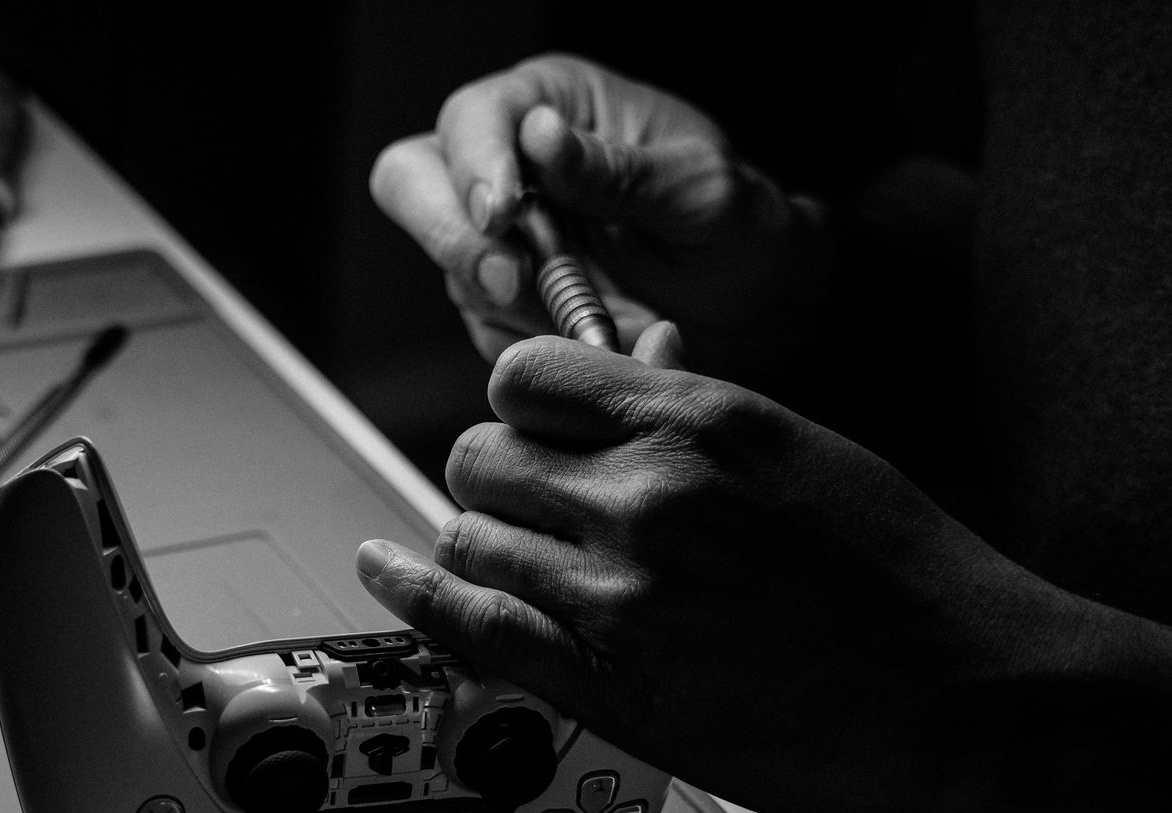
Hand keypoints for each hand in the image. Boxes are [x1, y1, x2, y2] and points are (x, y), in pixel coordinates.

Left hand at [355, 330, 1092, 812]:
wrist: (964, 697)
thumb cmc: (904, 574)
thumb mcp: (803, 449)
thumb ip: (695, 407)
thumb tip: (628, 359)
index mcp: (698, 420)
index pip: (526, 375)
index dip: (522, 405)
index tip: (534, 430)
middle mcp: (644, 495)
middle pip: (481, 458)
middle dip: (496, 479)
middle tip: (530, 509)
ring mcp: (617, 595)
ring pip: (467, 539)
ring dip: (481, 548)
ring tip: (522, 566)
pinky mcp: (605, 684)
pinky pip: (466, 624)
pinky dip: (411, 594)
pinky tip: (384, 570)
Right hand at [370, 54, 830, 380]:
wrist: (760, 307)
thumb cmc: (738, 227)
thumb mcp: (699, 191)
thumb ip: (617, 171)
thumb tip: (537, 136)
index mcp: (549, 105)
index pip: (471, 120)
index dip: (473, 165)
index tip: (504, 213)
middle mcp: (506, 168)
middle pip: (411, 184)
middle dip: (453, 236)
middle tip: (513, 282)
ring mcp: (496, 243)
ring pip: (451, 270)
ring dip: (518, 306)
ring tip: (603, 317)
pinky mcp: (504, 310)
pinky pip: (487, 332)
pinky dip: (537, 347)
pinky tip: (597, 338)